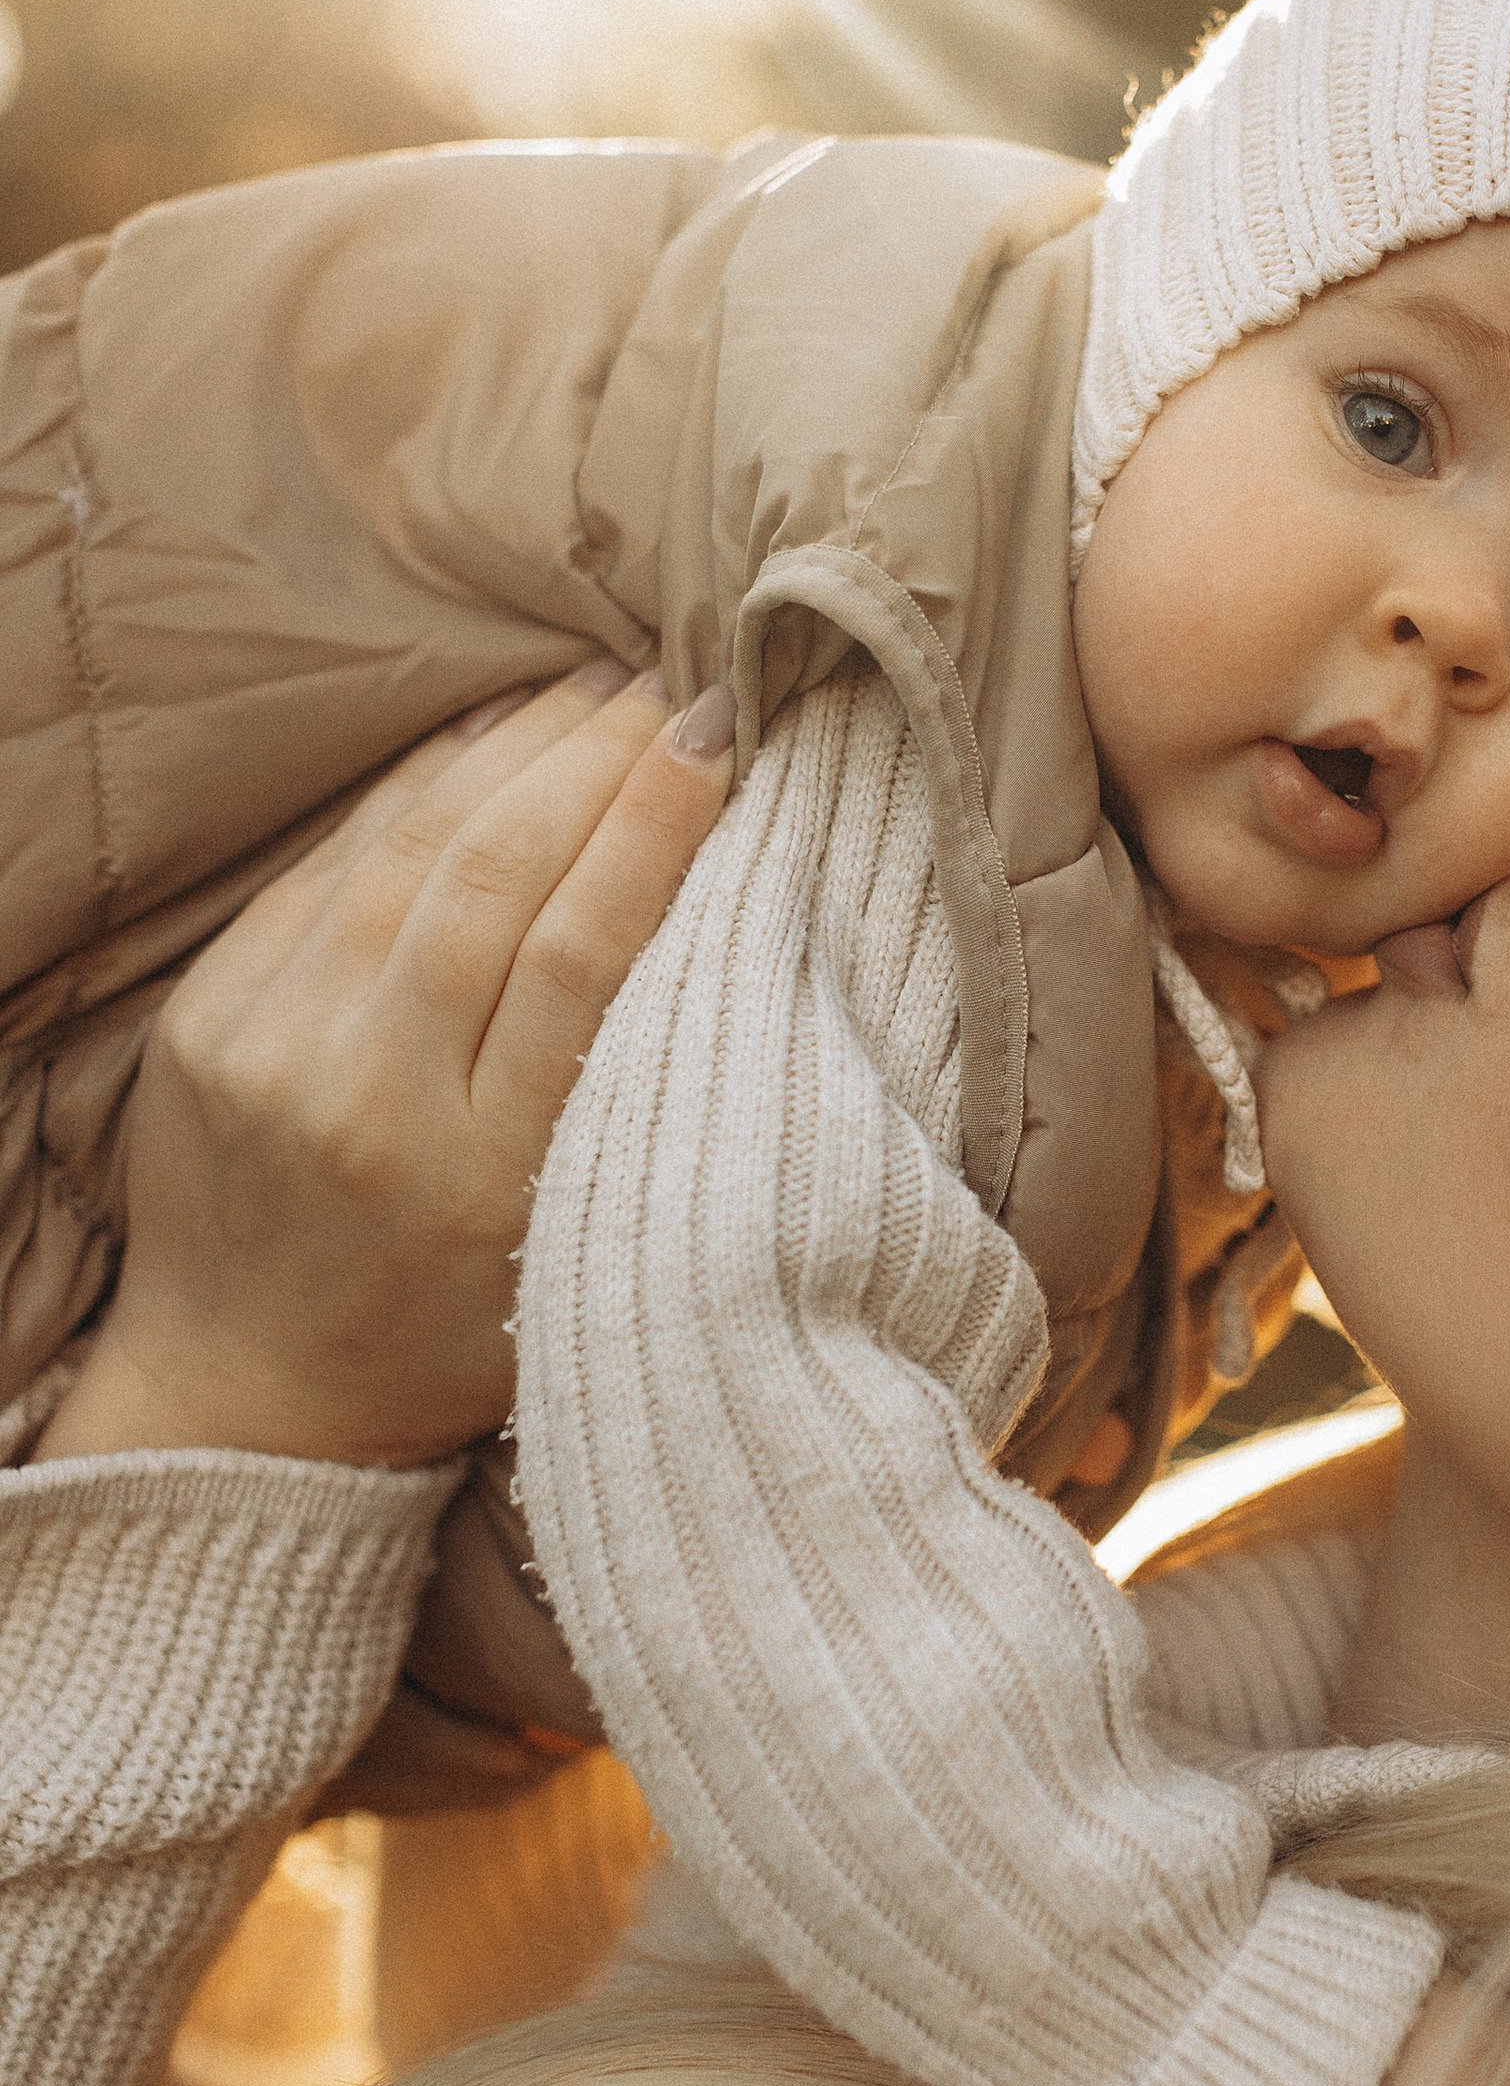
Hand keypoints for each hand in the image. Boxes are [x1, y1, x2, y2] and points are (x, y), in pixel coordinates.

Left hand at [37, 667, 737, 1471]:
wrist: (251, 1403)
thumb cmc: (452, 1334)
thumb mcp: (572, 1234)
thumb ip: (619, 1081)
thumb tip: (693, 881)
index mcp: (481, 1174)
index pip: (583, 952)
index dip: (657, 823)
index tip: (724, 733)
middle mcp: (365, 1101)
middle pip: (496, 879)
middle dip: (595, 758)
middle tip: (676, 681)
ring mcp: (270, 1050)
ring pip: (410, 852)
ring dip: (515, 751)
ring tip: (599, 688)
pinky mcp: (209, 1017)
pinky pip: (329, 868)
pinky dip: (418, 790)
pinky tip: (487, 742)